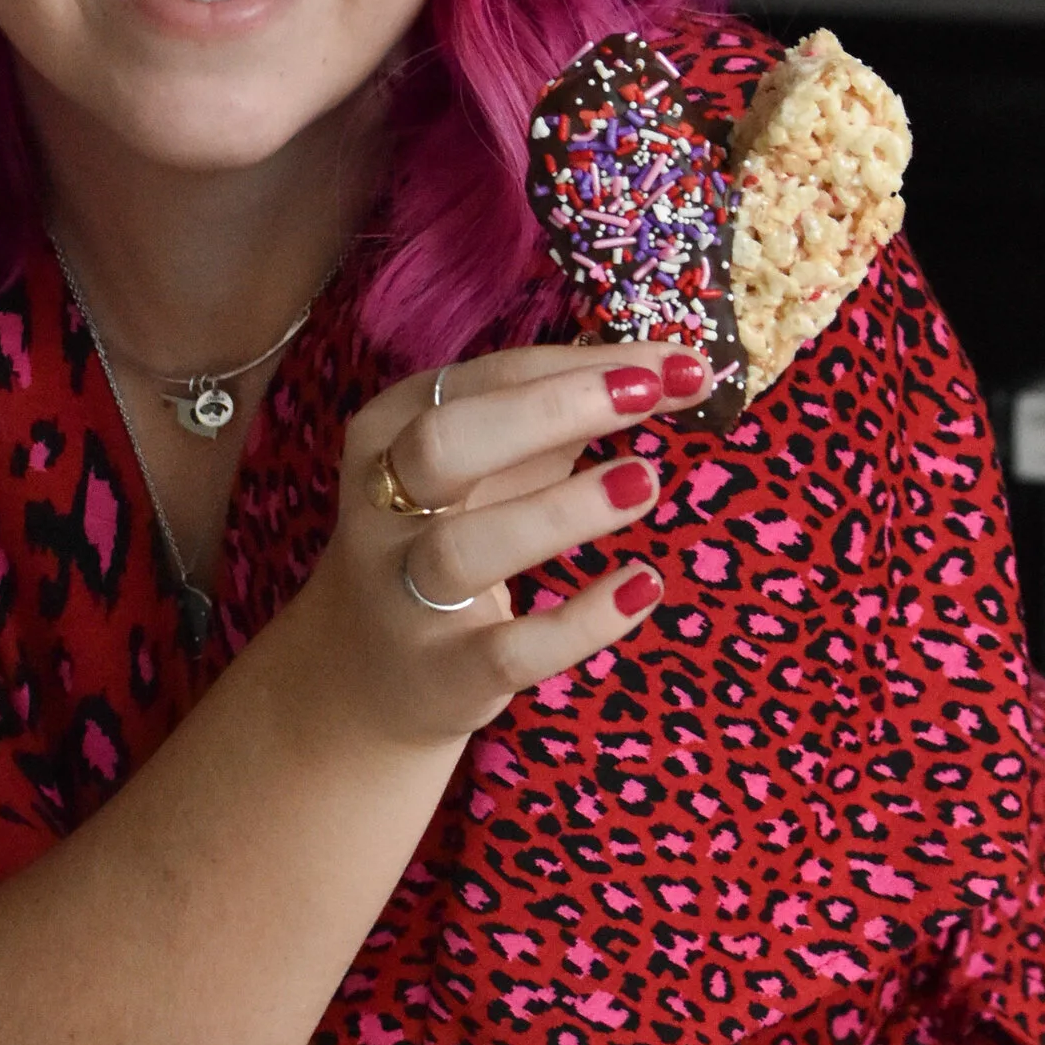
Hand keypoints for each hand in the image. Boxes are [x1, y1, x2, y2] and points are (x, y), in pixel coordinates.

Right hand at [276, 341, 708, 754]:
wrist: (367, 681)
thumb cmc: (446, 540)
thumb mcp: (483, 470)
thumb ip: (562, 420)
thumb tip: (677, 372)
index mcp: (389, 433)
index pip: (486, 379)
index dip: (581, 364)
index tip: (674, 363)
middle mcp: (381, 508)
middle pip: (447, 442)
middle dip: (550, 409)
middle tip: (648, 395)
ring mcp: (404, 595)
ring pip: (467, 547)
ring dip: (561, 511)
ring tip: (645, 482)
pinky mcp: (443, 672)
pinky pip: (511, 650)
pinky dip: (581, 620)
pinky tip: (641, 586)